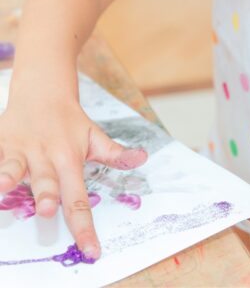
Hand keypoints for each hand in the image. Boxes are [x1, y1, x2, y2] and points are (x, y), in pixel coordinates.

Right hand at [0, 97, 146, 258]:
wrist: (45, 92)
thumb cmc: (72, 122)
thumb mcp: (95, 137)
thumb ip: (116, 154)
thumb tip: (143, 159)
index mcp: (70, 159)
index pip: (79, 198)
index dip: (85, 227)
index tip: (91, 251)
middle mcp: (46, 156)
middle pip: (47, 181)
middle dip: (47, 196)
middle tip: (49, 211)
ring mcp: (21, 149)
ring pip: (15, 165)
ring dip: (9, 175)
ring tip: (3, 186)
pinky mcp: (2, 142)